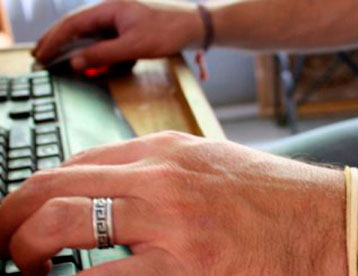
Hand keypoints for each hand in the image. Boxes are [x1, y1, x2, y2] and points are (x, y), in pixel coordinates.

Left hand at [0, 132, 345, 275]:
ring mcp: (173, 217)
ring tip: (27, 272)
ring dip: (27, 249)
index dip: (39, 192)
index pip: (77, 163)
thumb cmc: (284, 201)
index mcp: (168, 151)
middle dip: (13, 217)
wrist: (338, 222)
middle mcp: (162, 175)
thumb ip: (168, 178)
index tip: (28, 216)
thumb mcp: (216, 169)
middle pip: (55, 184)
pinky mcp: (189, 264)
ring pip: (66, 221)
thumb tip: (127, 200)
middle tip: (5, 244)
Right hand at [32, 0, 202, 70]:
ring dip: (74, 45)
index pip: (72, 24)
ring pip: (90, 31)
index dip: (54, 40)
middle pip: (77, 25)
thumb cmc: (167, 31)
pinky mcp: (129, 25)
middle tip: (40, 56)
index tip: (41, 55)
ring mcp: (120, 17)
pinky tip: (88, 56)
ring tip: (57, 56)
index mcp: (108, 7)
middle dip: (57, 41)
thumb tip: (77, 63)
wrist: (195, 25)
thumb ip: (104, 55)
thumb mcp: (134, 46)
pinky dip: (93, 47)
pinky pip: (105, 36)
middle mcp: (110, 9)